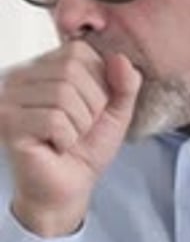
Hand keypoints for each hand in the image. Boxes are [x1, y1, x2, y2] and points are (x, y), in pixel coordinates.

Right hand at [0, 40, 141, 235]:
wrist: (68, 190)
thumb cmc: (85, 150)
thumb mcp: (116, 112)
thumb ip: (125, 83)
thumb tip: (121, 58)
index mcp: (44, 67)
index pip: (78, 51)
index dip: (97, 84)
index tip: (89, 110)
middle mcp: (20, 77)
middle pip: (71, 71)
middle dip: (90, 107)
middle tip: (78, 129)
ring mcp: (9, 98)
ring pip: (63, 95)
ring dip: (78, 126)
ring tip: (67, 139)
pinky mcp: (7, 122)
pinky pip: (54, 120)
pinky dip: (66, 139)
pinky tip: (55, 148)